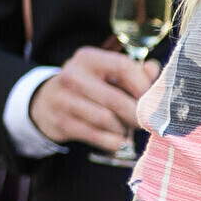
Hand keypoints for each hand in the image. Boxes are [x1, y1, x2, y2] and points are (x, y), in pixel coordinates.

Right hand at [29, 46, 161, 153]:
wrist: (46, 102)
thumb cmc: (88, 86)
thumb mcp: (106, 72)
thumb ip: (134, 71)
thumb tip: (155, 70)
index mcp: (88, 58)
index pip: (123, 66)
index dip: (143, 85)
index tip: (150, 99)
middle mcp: (72, 76)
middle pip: (115, 99)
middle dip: (136, 114)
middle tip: (144, 121)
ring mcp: (64, 100)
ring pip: (106, 120)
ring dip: (123, 129)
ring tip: (127, 128)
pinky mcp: (61, 122)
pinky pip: (96, 136)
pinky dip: (113, 141)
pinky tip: (116, 139)